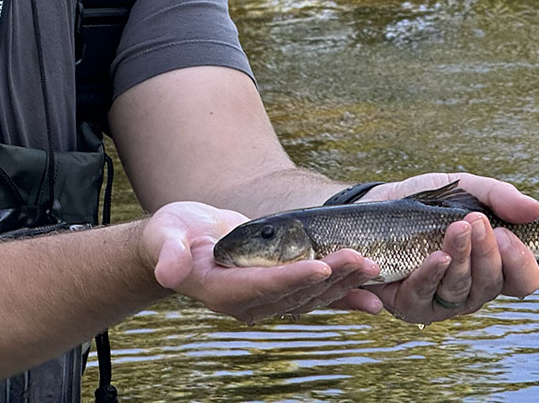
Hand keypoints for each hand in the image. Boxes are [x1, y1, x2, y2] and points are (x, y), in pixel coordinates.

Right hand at [140, 201, 383, 322]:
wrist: (183, 245)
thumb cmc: (172, 236)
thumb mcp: (165, 239)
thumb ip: (169, 254)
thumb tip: (169, 269)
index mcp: (223, 291)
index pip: (264, 285)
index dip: (292, 277)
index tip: (319, 266)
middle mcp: (249, 302)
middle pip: (296, 292)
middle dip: (331, 276)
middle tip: (361, 257)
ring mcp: (267, 300)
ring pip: (312, 297)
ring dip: (344, 283)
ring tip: (373, 266)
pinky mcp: (280, 290)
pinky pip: (316, 297)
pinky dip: (345, 297)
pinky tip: (372, 295)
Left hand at [348, 173, 538, 324]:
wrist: (378, 203)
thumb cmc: (427, 201)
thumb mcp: (465, 189)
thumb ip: (499, 197)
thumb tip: (534, 210)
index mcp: (493, 264)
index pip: (523, 279)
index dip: (521, 262)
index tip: (507, 234)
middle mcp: (472, 288)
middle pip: (491, 284)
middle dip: (487, 253)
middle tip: (476, 221)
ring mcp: (442, 300)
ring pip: (460, 289)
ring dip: (461, 258)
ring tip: (456, 228)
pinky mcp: (411, 305)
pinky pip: (424, 296)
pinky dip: (431, 274)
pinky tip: (436, 255)